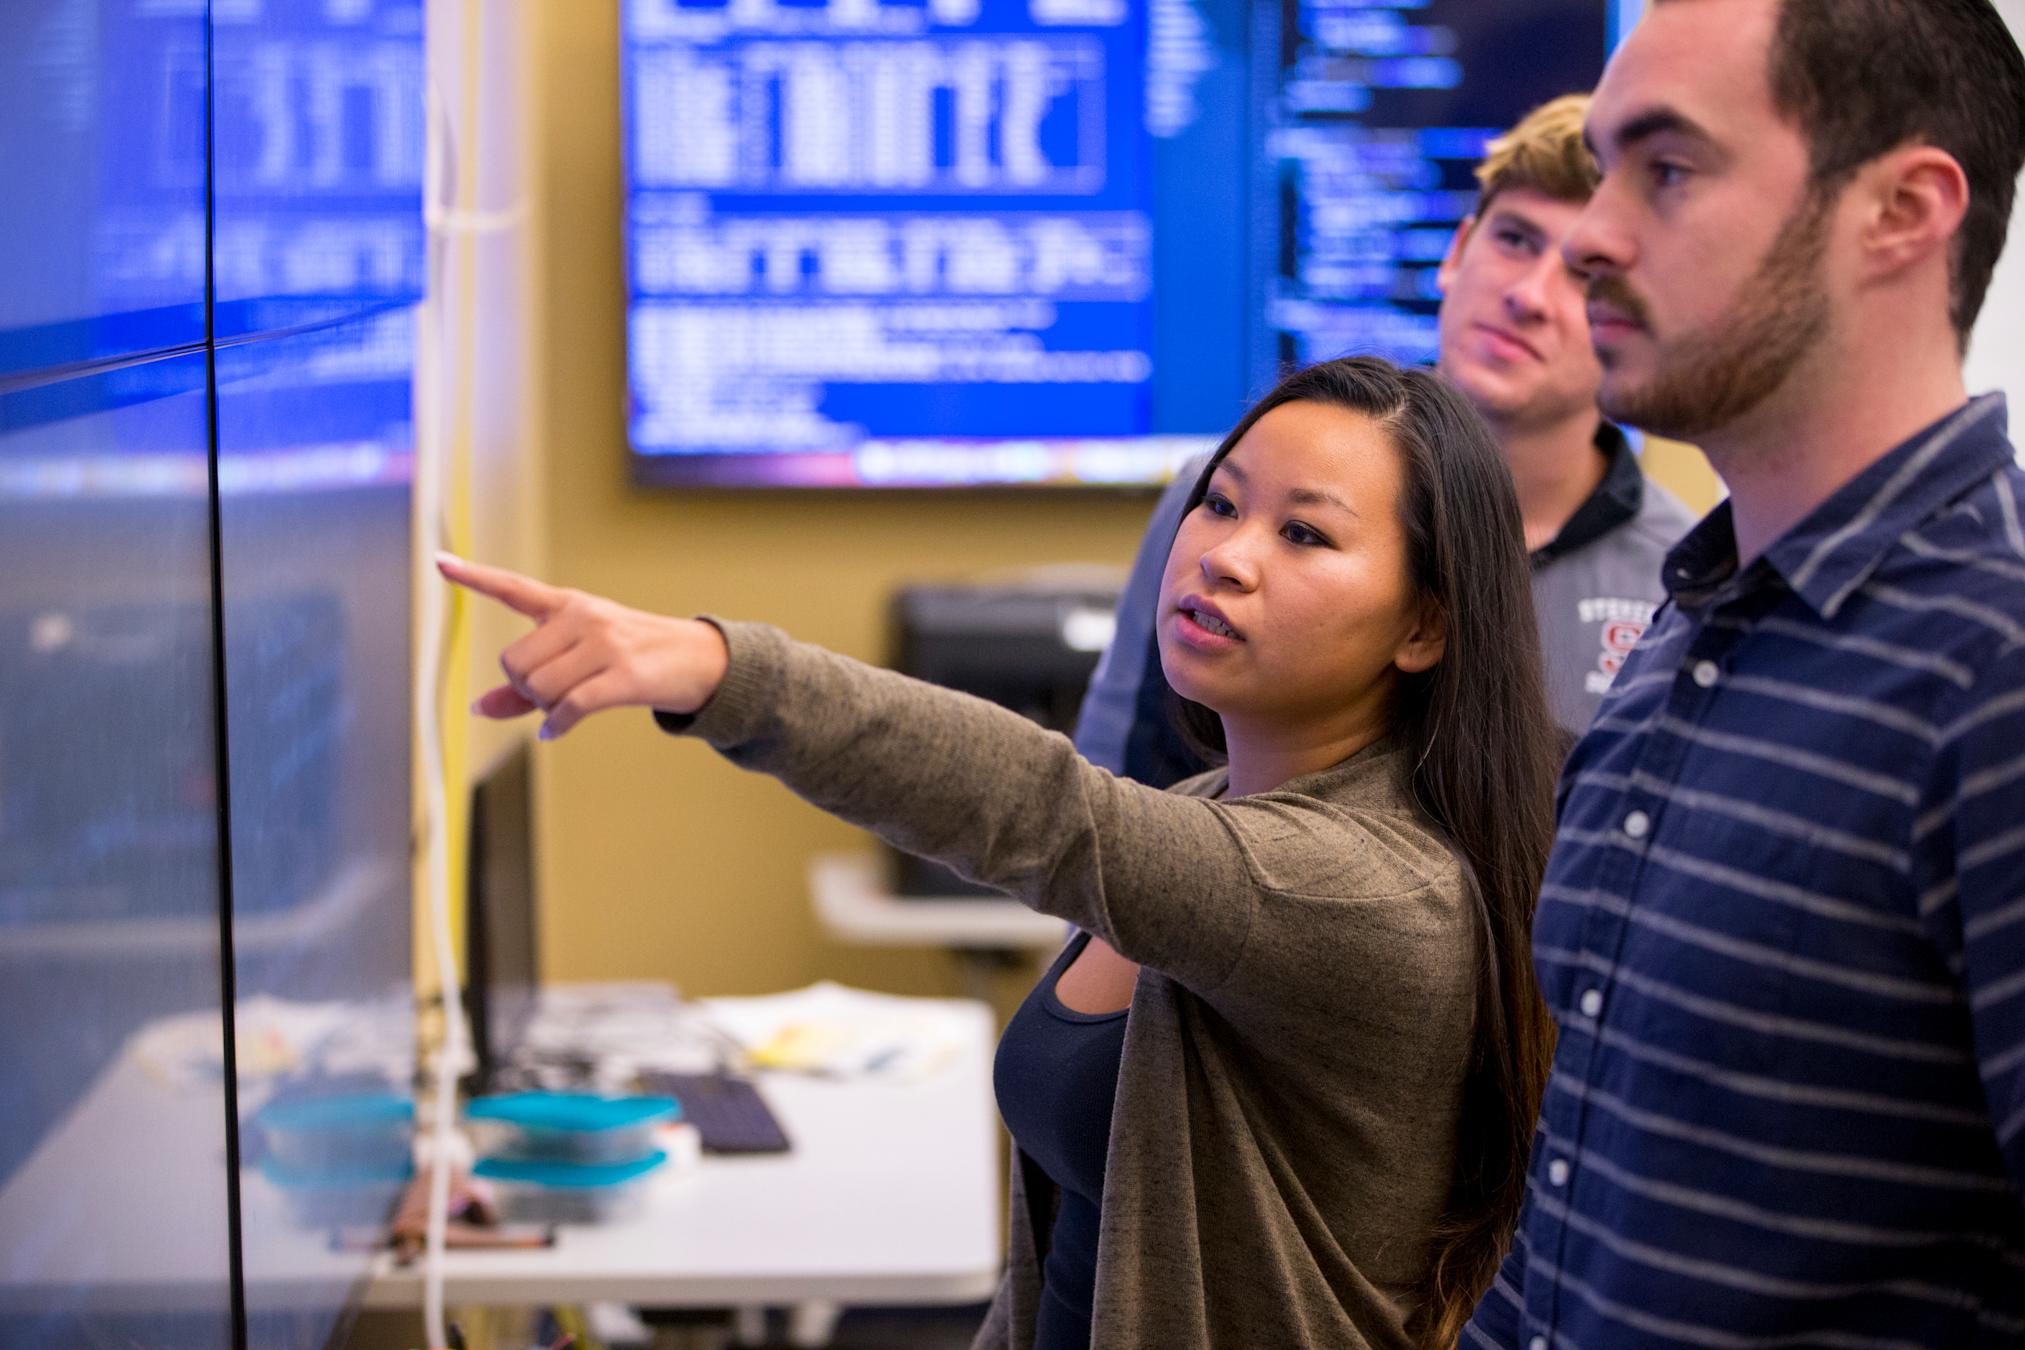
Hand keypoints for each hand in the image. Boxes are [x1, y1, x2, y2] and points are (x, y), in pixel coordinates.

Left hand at [435, 552, 728, 740]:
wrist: (698, 660)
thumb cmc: (632, 658)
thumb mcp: (580, 658)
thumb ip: (526, 684)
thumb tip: (477, 709)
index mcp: (568, 605)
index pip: (513, 588)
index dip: (473, 577)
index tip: (439, 562)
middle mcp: (582, 617)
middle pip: (515, 663)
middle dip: (524, 689)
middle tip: (551, 694)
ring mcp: (604, 643)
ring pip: (539, 688)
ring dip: (545, 708)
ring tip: (566, 707)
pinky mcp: (622, 675)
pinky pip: (569, 707)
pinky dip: (557, 725)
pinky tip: (557, 729)